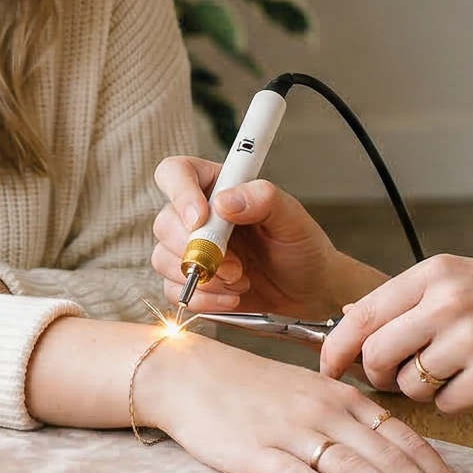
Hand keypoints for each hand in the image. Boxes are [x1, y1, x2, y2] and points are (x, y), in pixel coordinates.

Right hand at [135, 331, 472, 472]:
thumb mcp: (311, 394)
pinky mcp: (256, 453)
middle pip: (388, 457)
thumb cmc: (252, 389)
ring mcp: (291, 432)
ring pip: (353, 467)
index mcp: (342, 399)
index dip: (439, 472)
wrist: (191, 376)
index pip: (403, 439)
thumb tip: (394, 452)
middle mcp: (325, 413)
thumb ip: (351, 420)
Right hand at [148, 156, 377, 320]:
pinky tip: (232, 298)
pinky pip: (173, 290)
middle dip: (197, 250)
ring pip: (163, 258)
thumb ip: (263, 200)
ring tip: (241, 281)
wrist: (309, 290)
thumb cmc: (302, 247)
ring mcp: (190, 249)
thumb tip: (225, 202)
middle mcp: (198, 215)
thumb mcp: (293, 219)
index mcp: (217, 186)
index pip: (176, 173)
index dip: (180, 193)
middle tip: (234, 266)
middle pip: (164, 222)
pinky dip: (203, 299)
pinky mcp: (191, 281)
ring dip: (203, 277)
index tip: (201, 218)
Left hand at [320, 256, 472, 413]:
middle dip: (377, 375)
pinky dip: (453, 403)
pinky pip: (444, 405)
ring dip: (420, 390)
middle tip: (395, 379)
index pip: (364, 312)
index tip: (327, 366)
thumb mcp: (463, 280)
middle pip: (377, 354)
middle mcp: (450, 301)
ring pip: (408, 384)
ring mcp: (471, 339)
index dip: (337, 346)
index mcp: (437, 272)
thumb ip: (408, 297)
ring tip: (452, 372)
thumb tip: (347, 314)